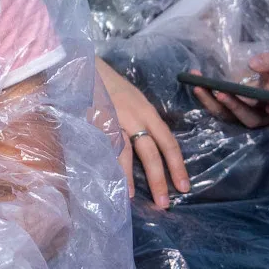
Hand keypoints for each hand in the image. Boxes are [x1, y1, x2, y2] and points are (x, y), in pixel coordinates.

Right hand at [96, 59, 187, 209]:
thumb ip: (142, 121)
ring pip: (125, 152)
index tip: (183, 186)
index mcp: (146, 111)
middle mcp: (133, 117)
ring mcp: (112, 120)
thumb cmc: (110, 84)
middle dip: (158, 178)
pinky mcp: (93, 122)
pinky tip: (108, 178)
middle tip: (164, 203)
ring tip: (132, 196)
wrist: (84, 66)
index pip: (168, 142)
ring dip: (129, 177)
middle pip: (150, 151)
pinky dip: (107, 164)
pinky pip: (103, 147)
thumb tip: (152, 145)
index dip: (177, 165)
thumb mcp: (133, 100)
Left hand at [188, 54, 268, 128]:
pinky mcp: (231, 110)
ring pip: (228, 115)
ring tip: (197, 87)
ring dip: (211, 102)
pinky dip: (205, 96)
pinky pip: (217, 107)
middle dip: (233, 107)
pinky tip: (195, 81)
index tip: (263, 106)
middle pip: (248, 118)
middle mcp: (263, 115)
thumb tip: (252, 64)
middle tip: (220, 94)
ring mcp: (245, 114)